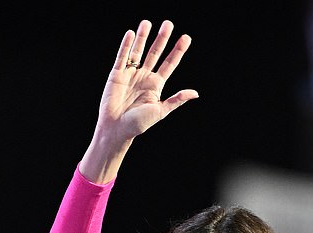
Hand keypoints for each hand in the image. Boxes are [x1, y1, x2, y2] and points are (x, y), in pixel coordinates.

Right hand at [81, 20, 197, 181]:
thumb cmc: (138, 124)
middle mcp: (144, 77)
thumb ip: (176, 100)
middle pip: (155, 53)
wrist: (117, 129)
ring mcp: (131, 74)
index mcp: (156, 85)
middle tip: (168, 23)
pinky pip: (122, 57)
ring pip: (138, 51)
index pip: (169, 64)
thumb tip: (195, 93)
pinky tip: (131, 34)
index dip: (177, 51)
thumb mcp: (160, 111)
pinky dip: (126, 46)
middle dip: (162, 39)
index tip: (186, 38)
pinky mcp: (116, 74)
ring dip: (143, 37)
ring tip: (148, 23)